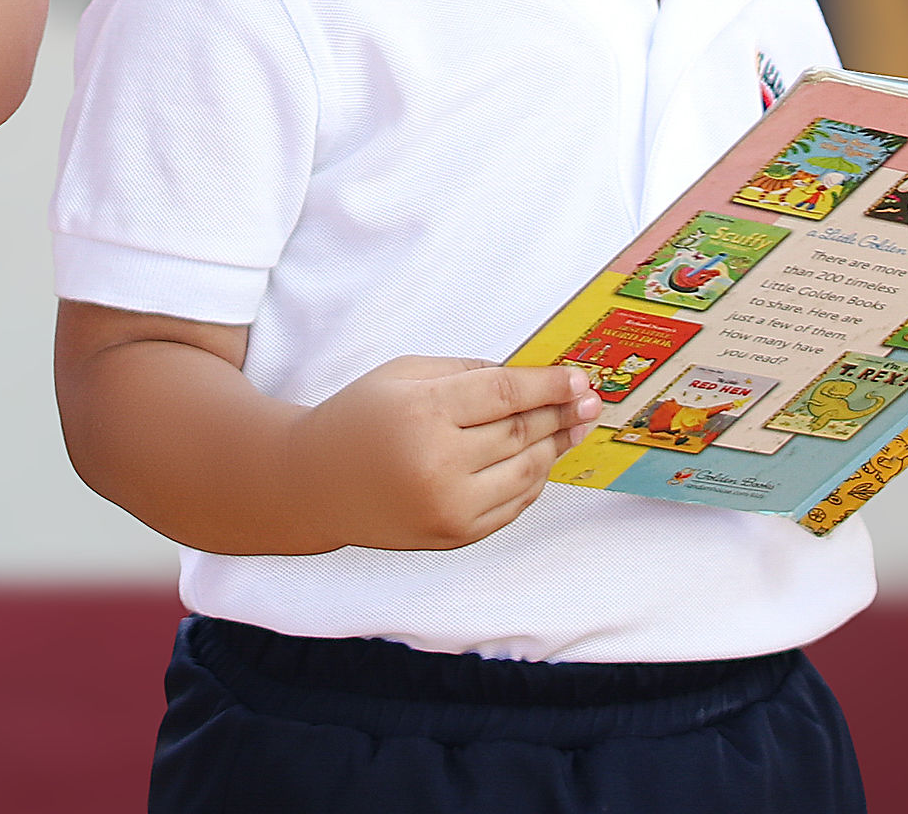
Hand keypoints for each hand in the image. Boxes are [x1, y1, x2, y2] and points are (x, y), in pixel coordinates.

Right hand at [295, 357, 606, 551]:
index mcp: (422, 412)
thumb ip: (467, 372)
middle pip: (522, 432)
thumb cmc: (360, 418)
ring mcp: (448, 506)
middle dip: (563, 413)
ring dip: (556, 446)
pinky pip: (514, 504)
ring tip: (574, 426)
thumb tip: (531, 379)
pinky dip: (534, 479)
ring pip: (527, 471)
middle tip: (591, 399)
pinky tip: (543, 457)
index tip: (580, 377)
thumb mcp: (403, 374)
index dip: (549, 384)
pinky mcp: (455, 534)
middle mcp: (438, 463)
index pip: (505, 394)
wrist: (316, 485)